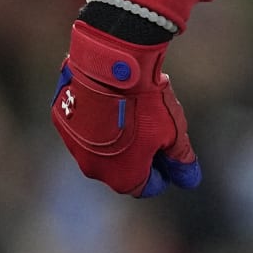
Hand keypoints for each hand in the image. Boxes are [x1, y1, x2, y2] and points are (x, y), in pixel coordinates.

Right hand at [51, 20, 200, 196]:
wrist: (111, 68)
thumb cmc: (146, 104)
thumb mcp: (173, 133)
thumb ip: (180, 160)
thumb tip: (189, 179)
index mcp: (124, 178)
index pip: (150, 185)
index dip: (165, 166)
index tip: (170, 144)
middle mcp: (94, 170)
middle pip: (125, 168)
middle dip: (143, 152)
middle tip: (155, 125)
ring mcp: (74, 148)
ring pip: (104, 149)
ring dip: (120, 136)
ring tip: (134, 109)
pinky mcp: (63, 124)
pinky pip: (86, 128)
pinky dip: (99, 120)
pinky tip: (113, 100)